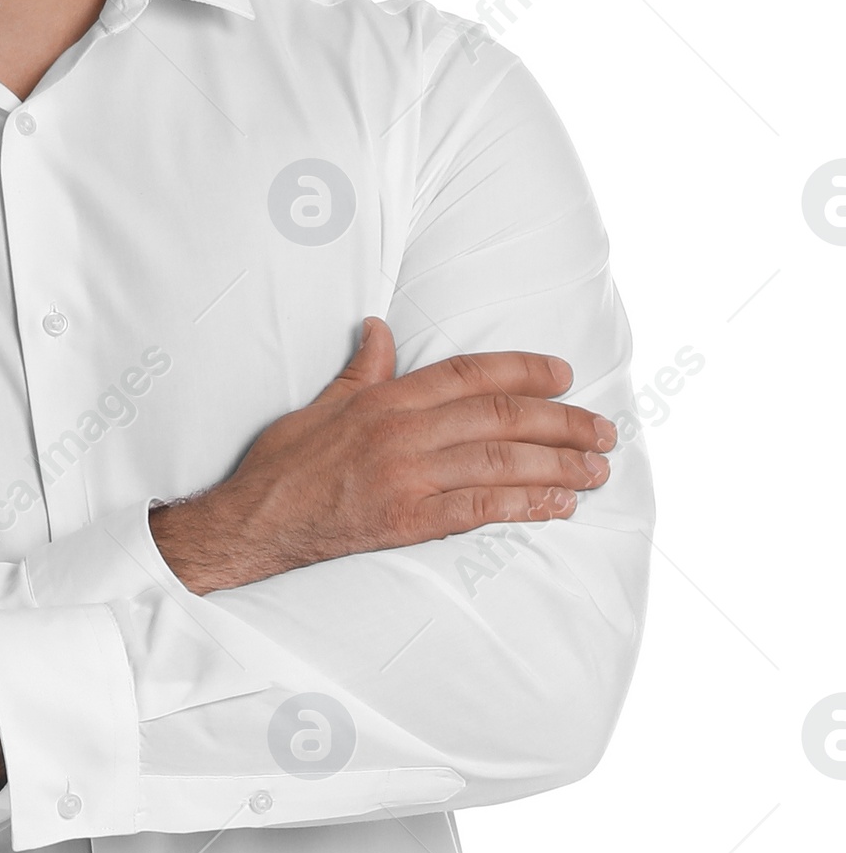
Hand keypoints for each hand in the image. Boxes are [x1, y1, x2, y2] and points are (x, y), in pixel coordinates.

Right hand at [149, 318, 616, 594]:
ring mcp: (407, 478)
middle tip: (603, 430)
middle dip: (562, 421)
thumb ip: (361, 371)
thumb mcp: (319, 405)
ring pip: (501, 461)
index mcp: (385, 399)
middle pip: (501, 417)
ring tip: (596, 470)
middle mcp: (403, 433)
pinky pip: (481, 509)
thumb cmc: (281, 465)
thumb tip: (377, 329)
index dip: (525, 371)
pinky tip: (559, 505)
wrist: (249, 524)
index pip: (471, 373)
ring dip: (559, 465)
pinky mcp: (407, 521)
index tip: (565, 375)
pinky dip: (526, 504)